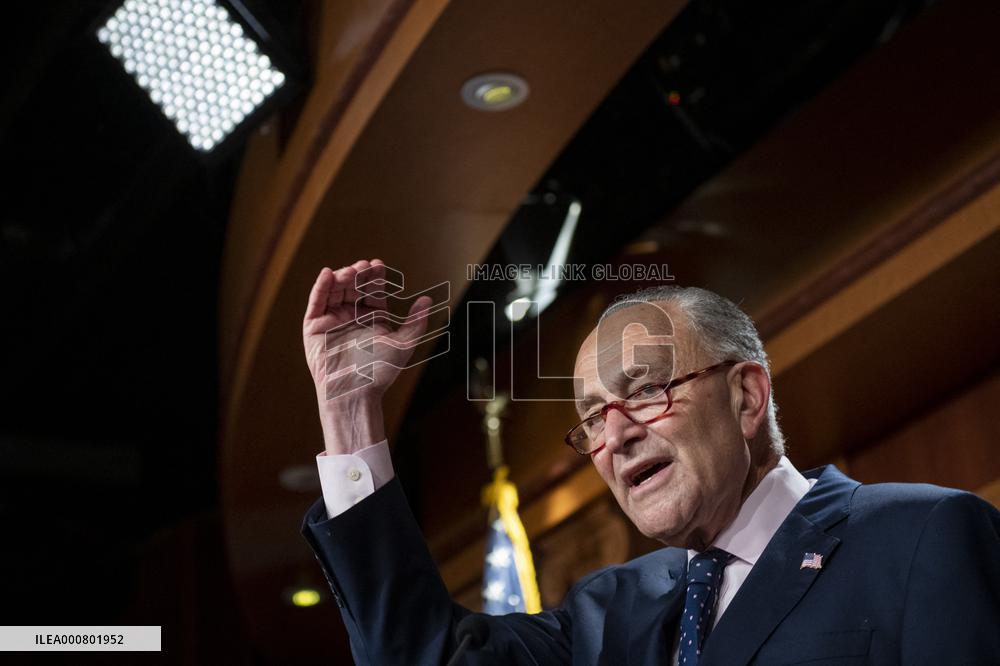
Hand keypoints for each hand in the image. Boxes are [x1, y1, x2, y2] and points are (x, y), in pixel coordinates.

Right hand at [303, 259, 431, 452]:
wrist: (355, 392)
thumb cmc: (379, 372)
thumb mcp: (403, 345)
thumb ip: (416, 322)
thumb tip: (427, 300)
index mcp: (371, 318)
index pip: (372, 291)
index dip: (375, 277)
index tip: (379, 265)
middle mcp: (351, 316)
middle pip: (353, 287)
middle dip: (358, 275)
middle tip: (364, 267)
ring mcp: (332, 320)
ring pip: (335, 291)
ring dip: (341, 277)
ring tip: (350, 272)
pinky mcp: (314, 327)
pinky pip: (316, 302)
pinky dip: (321, 287)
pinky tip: (328, 274)